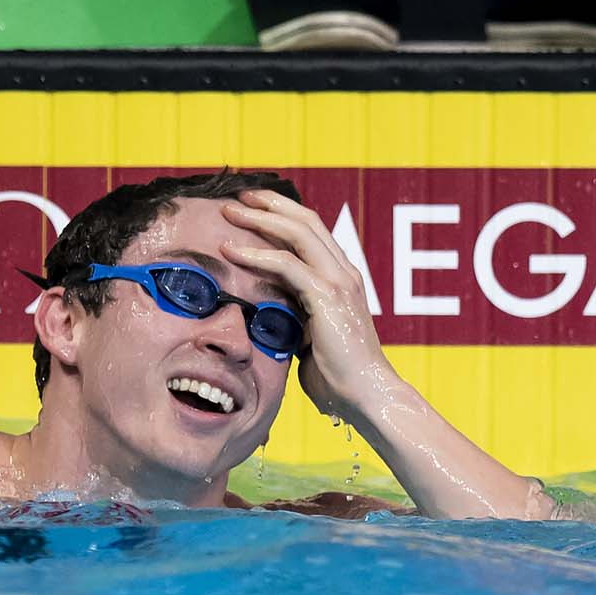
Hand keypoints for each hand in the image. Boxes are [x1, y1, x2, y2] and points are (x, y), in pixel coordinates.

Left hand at [218, 190, 395, 418]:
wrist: (367, 397)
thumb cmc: (339, 378)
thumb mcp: (310, 338)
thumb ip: (294, 318)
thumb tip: (268, 316)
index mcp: (342, 278)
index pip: (311, 232)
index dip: (282, 214)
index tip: (251, 206)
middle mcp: (344, 272)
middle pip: (305, 220)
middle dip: (269, 204)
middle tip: (237, 196)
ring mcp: (339, 281)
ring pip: (297, 232)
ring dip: (259, 218)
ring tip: (228, 211)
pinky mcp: (328, 297)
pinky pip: (287, 265)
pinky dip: (255, 254)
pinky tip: (230, 251)